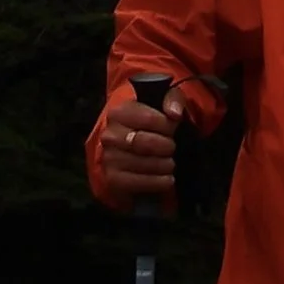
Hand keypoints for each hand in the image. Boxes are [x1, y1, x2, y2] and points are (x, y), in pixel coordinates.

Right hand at [99, 88, 180, 206]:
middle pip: (144, 143)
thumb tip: (175, 113)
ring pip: (143, 164)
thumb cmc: (148, 123)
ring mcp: (109, 158)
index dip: (167, 126)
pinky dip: (158, 182)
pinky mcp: (113, 179)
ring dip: (164, 165)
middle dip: (166, 146)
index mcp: (119, 112)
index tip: (173, 129)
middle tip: (172, 148)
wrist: (129, 148)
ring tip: (171, 163)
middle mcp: (109, 135)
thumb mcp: (162, 104)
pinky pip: (139, 183)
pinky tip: (168, 179)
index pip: (148, 119)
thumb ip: (172, 100)